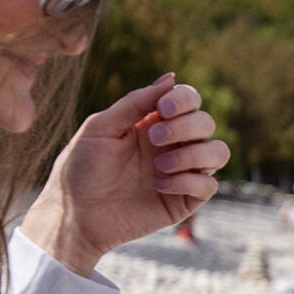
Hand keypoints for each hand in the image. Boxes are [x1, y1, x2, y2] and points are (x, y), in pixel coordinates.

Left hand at [20, 74, 231, 275]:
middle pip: (206, 123)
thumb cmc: (80, 170)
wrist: (75, 216)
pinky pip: (209, 185)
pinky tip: (157, 186)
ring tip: (160, 165)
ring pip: (218, 152)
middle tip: (154, 138)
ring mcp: (181, 173)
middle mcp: (172, 146)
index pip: (189, 101)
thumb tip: (172, 78)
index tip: (163, 109)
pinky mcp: (184, 201)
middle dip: (186, 127)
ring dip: (194, 154)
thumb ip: (136, 102)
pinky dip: (188, 181)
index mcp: (153, 123)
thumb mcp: (102, 127)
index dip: (185, 99)